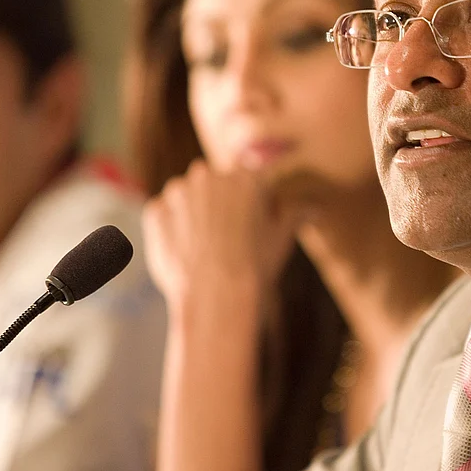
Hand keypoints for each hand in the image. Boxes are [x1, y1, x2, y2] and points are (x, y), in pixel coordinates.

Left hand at [142, 159, 299, 318]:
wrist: (215, 296)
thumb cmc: (254, 266)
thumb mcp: (282, 238)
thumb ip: (295, 214)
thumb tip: (313, 208)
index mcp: (244, 176)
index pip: (248, 180)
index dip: (250, 204)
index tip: (249, 226)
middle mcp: (209, 175)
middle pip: (214, 184)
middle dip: (218, 205)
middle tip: (227, 239)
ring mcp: (179, 191)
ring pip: (186, 196)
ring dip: (192, 214)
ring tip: (204, 249)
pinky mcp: (156, 211)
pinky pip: (163, 214)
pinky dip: (171, 228)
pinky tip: (184, 252)